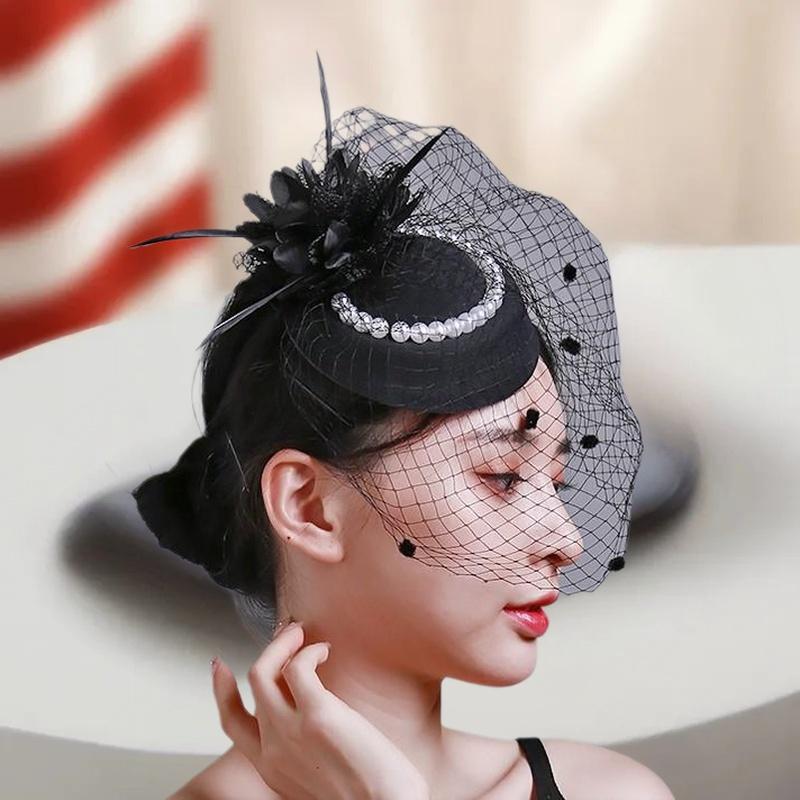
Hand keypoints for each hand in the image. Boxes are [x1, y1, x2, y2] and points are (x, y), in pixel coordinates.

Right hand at [210, 622, 429, 799]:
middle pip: (251, 683)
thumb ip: (300, 752)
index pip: (232, 723)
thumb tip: (308, 718)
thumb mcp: (314, 779)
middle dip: (269, 649)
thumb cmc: (368, 798)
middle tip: (288, 634)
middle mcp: (272, 749)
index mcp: (270, 767)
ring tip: (304, 635)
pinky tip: (324, 652)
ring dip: (283, 642)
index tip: (220, 666)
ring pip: (264, 669)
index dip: (221, 690)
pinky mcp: (318, 715)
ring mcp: (290, 731)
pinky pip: (298, 667)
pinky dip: (308, 651)